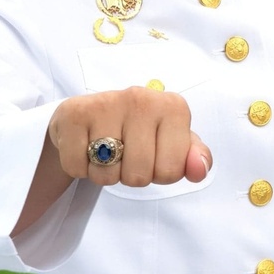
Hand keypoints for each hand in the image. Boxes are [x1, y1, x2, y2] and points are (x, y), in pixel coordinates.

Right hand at [48, 87, 211, 186]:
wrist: (90, 115)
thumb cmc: (138, 131)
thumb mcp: (172, 142)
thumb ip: (193, 157)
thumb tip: (199, 169)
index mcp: (173, 106)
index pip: (172, 170)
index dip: (160, 173)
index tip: (153, 154)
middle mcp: (141, 98)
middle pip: (139, 175)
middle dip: (131, 175)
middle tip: (126, 154)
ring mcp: (106, 103)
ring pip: (107, 174)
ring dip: (104, 174)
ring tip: (106, 151)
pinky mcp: (74, 113)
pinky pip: (78, 167)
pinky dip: (79, 168)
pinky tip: (85, 146)